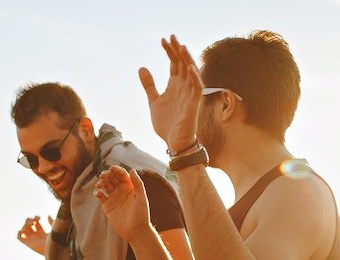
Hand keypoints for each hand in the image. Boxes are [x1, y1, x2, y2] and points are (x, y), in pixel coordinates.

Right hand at [17, 215, 51, 255]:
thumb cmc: (56, 240)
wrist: (53, 249)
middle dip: (29, 220)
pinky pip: (19, 238)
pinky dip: (19, 233)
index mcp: (42, 232)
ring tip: (30, 225)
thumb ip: (51, 222)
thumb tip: (47, 215)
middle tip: (34, 222)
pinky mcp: (28, 243)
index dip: (36, 218)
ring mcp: (31, 239)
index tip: (39, 218)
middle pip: (28, 225)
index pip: (35, 223)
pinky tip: (25, 230)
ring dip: (25, 225)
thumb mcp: (54, 229)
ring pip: (23, 230)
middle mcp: (35, 236)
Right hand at [94, 167, 151, 241]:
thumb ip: (137, 183)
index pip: (122, 174)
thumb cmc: (141, 214)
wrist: (135, 231)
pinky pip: (100, 196)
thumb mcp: (141, 197)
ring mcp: (114, 197)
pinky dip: (97, 192)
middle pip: (112, 178)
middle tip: (103, 175)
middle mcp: (121, 190)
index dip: (116, 170)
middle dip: (106, 174)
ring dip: (101, 182)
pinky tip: (97, 193)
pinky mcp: (107, 205)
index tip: (111, 168)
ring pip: (105, 185)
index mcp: (130, 187)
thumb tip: (132, 170)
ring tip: (99, 184)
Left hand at [139, 35, 202, 151]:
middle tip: (171, 36)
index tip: (162, 40)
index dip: (169, 52)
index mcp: (175, 86)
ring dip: (187, 60)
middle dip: (177, 50)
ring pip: (191, 73)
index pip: (174, 64)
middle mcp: (184, 87)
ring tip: (180, 47)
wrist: (174, 143)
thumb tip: (142, 67)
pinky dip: (195, 78)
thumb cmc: (167, 123)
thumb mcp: (154, 101)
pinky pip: (197, 89)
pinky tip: (190, 68)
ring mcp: (190, 95)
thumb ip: (149, 85)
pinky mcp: (194, 105)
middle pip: (182, 64)